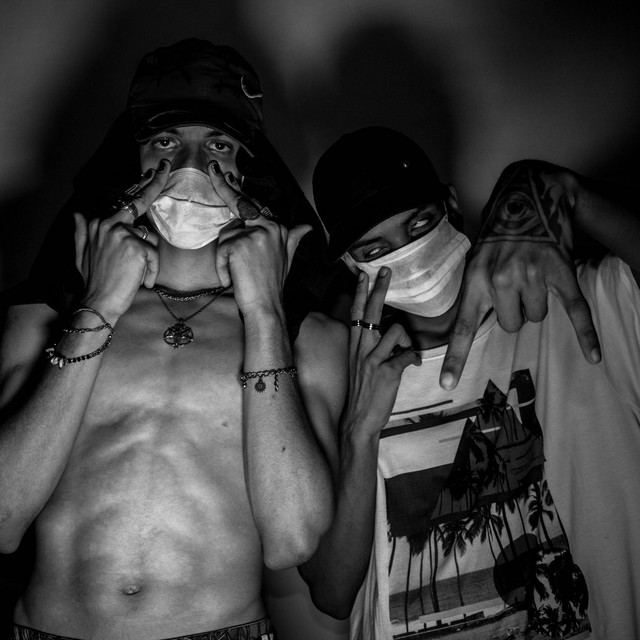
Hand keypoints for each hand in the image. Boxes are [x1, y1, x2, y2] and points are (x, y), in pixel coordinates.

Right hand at [74, 160, 169, 321]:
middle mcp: (108, 224)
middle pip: (138, 201)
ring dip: (149, 260)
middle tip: (166, 167)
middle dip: (155, 183)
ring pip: (150, 239)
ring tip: (138, 276)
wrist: (98, 302)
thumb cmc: (94, 281)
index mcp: (98, 224)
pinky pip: (154, 255)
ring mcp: (121, 234)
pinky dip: (152, 271)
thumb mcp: (81, 255)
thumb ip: (81, 233)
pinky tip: (143, 281)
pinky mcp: (135, 247)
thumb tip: (77, 214)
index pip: (124, 202)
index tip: (155, 171)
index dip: (142, 185)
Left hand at [208, 160, 309, 316]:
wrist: (266, 307)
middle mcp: (270, 227)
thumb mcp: (286, 258)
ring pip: (227, 235)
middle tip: (214, 171)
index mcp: (278, 228)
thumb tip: (307, 227)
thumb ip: (293, 238)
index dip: (233, 188)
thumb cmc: (272, 285)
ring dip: (226, 256)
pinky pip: (221, 249)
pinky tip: (233, 277)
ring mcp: (256, 234)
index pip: (252, 205)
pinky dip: (222, 266)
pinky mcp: (241, 244)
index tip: (220, 172)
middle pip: (238, 209)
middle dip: (225, 198)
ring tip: (239, 273)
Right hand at [345, 268, 420, 443]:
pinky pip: (407, 355)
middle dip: (380, 289)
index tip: (364, 275)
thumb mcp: (360, 367)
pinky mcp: (387, 372)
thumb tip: (392, 336)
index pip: (356, 314)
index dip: (361, 293)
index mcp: (355, 347)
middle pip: (372, 312)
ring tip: (407, 351)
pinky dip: (413, 359)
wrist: (357, 421)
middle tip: (386, 271)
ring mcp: (373, 360)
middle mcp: (361, 349)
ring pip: (396, 331)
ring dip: (407, 339)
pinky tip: (412, 366)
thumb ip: (372, 349)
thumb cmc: (362, 394)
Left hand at [440, 160, 600, 389]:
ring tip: (533, 276)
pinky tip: (593, 355)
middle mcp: (501, 279)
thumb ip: (476, 290)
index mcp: (476, 279)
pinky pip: (574, 310)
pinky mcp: (561, 272)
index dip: (456, 357)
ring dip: (537, 304)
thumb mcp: (475, 259)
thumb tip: (470, 323)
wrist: (528, 196)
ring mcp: (532, 276)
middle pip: (511, 326)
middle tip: (516, 287)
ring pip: (538, 317)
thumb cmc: (499, 233)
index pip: (464, 326)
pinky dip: (585, 334)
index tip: (447, 384)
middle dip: (515, 313)